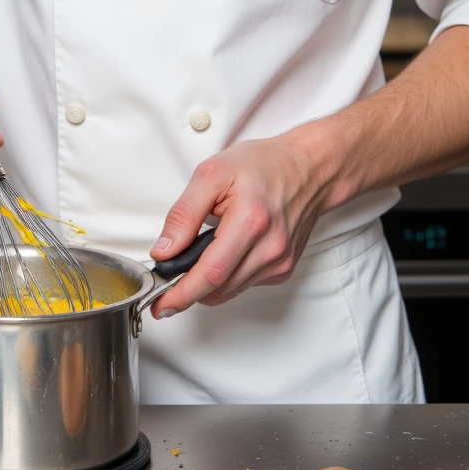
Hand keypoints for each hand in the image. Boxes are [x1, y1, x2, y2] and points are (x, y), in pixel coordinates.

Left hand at [148, 129, 335, 316]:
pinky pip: (244, 284)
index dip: (182, 293)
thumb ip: (184, 214)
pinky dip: (227, 277)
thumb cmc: (263, 165)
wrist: (307, 168)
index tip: (161, 304)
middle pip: (219, 288)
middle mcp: (270, 247)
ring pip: (230, 291)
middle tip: (166, 284)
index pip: (211, 273)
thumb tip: (164, 250)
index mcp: (250, 221)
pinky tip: (224, 253)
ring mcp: (279, 262)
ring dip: (206, 283)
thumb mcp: (211, 174)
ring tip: (195, 257)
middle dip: (187, 291)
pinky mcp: (283, 269)